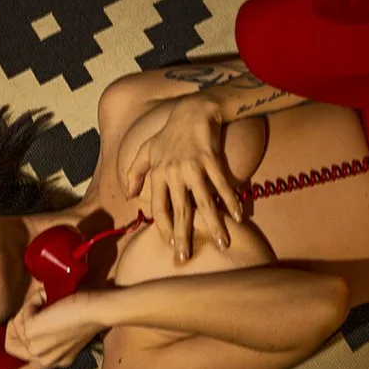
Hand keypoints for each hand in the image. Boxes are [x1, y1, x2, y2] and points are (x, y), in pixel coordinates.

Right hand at [3, 281, 96, 368]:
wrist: (97, 311)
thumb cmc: (89, 315)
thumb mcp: (69, 335)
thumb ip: (52, 341)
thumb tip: (30, 327)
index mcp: (56, 363)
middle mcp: (44, 361)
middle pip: (12, 347)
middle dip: (14, 329)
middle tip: (20, 316)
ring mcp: (36, 348)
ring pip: (14, 330)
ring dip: (25, 312)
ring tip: (42, 302)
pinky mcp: (31, 332)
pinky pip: (23, 314)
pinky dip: (33, 302)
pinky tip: (45, 298)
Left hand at [122, 96, 243, 260]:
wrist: (193, 110)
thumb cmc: (170, 132)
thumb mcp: (146, 150)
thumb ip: (135, 172)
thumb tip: (130, 195)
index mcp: (158, 174)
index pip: (159, 209)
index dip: (165, 229)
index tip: (171, 246)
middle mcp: (173, 172)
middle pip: (180, 211)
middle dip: (184, 237)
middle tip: (186, 258)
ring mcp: (193, 166)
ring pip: (204, 202)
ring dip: (215, 224)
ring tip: (223, 243)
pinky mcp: (211, 159)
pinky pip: (222, 184)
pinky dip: (231, 200)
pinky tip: (239, 216)